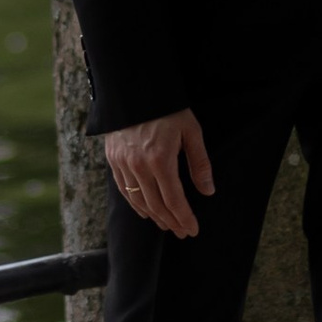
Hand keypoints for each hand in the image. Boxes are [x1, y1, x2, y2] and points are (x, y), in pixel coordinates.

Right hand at [104, 108, 213, 237]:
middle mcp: (139, 166)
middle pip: (156, 205)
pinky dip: (135, 205)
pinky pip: (123, 190)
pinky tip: (145, 212)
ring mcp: (123, 164)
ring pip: (138, 201)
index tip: (193, 229)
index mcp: (160, 160)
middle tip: (183, 232)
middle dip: (171, 222)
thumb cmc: (169, 109)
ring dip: (154, 217)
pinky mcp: (113, 159)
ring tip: (168, 225)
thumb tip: (208, 191)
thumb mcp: (191, 131)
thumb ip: (199, 163)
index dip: (184, 218)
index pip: (173, 200)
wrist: (136, 89)